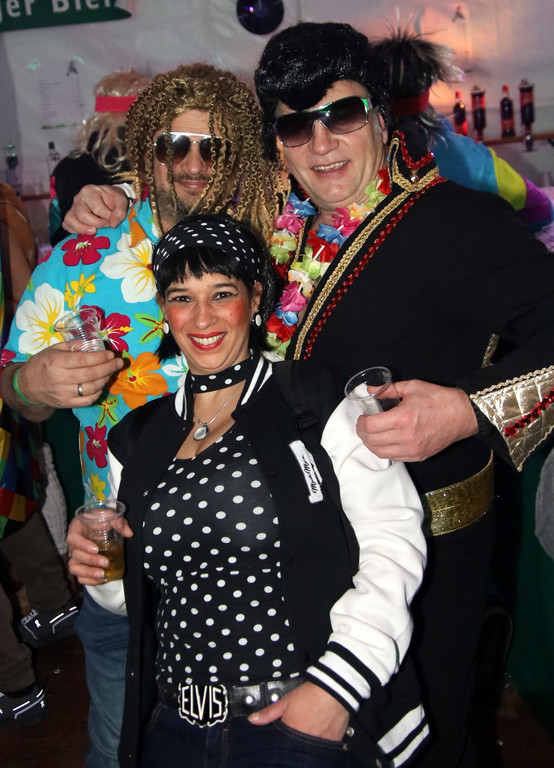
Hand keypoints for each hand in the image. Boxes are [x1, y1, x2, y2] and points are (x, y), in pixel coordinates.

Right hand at [7, 345, 123, 409]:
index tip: (111, 354)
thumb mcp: (53, 349)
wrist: (27, 386)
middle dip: (108, 368)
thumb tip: (94, 343)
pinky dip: (98, 392)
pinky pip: (88, 399)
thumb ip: (73, 345)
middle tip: (119, 362)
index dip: (100, 357)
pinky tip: (101, 384)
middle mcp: (61, 379)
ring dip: (105, 379)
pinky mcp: (67, 403)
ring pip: (92, 387)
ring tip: (111, 372)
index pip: (83, 360)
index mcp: (56, 362)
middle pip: (91, 374)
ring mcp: (64, 393)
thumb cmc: (41, 364)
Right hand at [62, 184, 128, 234]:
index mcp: (90, 191)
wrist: (108, 198)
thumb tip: (113, 225)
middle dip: (97, 224)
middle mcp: (78, 198)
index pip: (96, 208)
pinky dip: (74, 231)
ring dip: (83, 229)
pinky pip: (66, 225)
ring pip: (70, 220)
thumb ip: (120, 211)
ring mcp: (73, 208)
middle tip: (106, 225)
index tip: (113, 219)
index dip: (107, 217)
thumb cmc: (113, 199)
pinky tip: (86, 233)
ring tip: (94, 231)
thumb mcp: (121, 200)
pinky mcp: (70, 217)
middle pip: (82, 215)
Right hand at [67, 516, 133, 584]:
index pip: (73, 538)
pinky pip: (79, 576)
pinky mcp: (80, 565)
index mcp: (76, 529)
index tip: (96, 549)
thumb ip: (118, 522)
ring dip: (88, 573)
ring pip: (74, 568)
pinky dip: (88, 580)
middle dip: (91, 561)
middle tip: (106, 562)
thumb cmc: (101, 519)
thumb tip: (129, 533)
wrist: (97, 524)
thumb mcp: (109, 515)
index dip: (82, 545)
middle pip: (76, 555)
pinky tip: (100, 580)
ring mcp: (75, 556)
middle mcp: (73, 544)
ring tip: (103, 575)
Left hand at [248, 681, 348, 741]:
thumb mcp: (286, 701)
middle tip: (298, 732)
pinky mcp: (332, 742)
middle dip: (294, 742)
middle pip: (296, 748)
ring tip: (309, 731)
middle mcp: (305, 740)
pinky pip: (323, 748)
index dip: (281, 741)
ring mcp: (319, 743)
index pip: (281, 745)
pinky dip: (320, 743)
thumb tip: (253, 719)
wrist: (333, 690)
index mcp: (292, 732)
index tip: (283, 737)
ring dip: (307, 743)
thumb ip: (268, 713)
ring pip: (309, 750)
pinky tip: (319, 733)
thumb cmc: (311, 694)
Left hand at [356, 380, 478, 462]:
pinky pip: (394, 458)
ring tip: (372, 434)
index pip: (370, 426)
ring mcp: (413, 449)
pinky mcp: (419, 456)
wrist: (462, 414)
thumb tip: (370, 391)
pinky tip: (386, 441)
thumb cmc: (438, 399)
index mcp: (403, 418)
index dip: (361, 422)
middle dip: (363, 433)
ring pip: (381, 453)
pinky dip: (385, 450)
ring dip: (371, 444)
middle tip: (364, 425)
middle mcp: (406, 437)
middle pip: (372, 441)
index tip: (363, 416)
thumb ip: (388, 390)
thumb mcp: (412, 387)